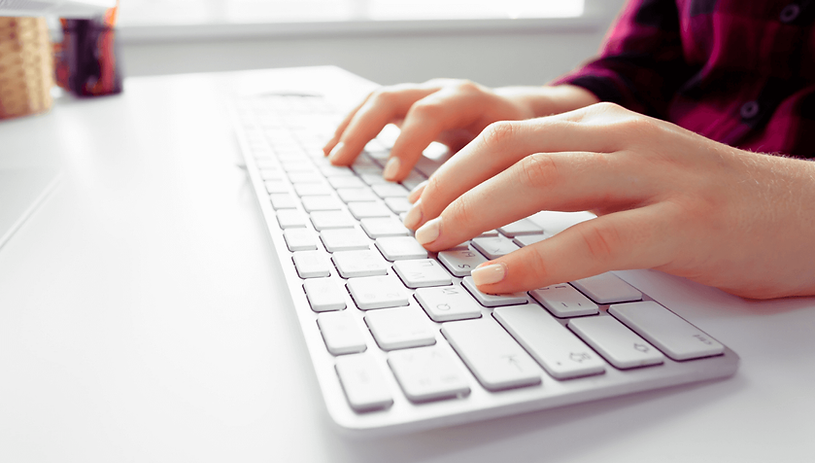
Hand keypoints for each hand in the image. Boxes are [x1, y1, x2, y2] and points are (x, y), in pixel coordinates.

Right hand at [322, 80, 597, 181]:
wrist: (540, 116)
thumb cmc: (533, 146)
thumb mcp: (521, 164)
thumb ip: (493, 188)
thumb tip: (459, 229)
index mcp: (474, 102)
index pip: (431, 114)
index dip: (408, 145)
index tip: (392, 180)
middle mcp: (447, 93)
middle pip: (393, 98)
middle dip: (366, 133)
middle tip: (347, 165)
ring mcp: (430, 96)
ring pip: (380, 100)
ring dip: (353, 128)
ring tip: (334, 157)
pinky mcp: (419, 105)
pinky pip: (378, 108)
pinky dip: (355, 126)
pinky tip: (337, 148)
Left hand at [405, 102, 814, 298]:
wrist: (802, 213)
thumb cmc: (706, 201)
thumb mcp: (627, 176)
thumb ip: (569, 183)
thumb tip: (497, 212)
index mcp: (602, 125)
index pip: (506, 132)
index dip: (450, 167)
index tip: (416, 202)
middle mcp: (621, 137)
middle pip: (510, 147)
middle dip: (448, 185)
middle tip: (414, 225)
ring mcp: (653, 174)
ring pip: (542, 178)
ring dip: (476, 211)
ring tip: (436, 243)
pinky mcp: (681, 222)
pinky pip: (593, 238)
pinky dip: (536, 258)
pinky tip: (497, 277)